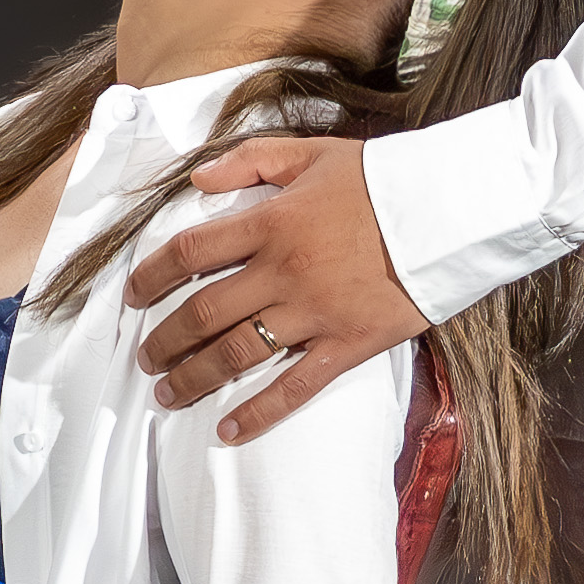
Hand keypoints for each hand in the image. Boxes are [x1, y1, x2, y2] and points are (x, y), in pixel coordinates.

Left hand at [125, 137, 425, 442]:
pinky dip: (259, 413)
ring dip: (194, 377)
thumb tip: (198, 180)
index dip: (152, 276)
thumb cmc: (382, 180)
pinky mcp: (347, 345)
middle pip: (203, 313)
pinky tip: (229, 430)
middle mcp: (282, 272)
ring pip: (237, 354)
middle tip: (146, 358)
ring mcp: (313, 313)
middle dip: (164, 340)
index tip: (133, 295)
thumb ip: (250, 161)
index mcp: (270, 223)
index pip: (190, 252)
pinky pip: (295, 387)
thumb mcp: (312, 153)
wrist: (450, 211)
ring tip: (168, 393)